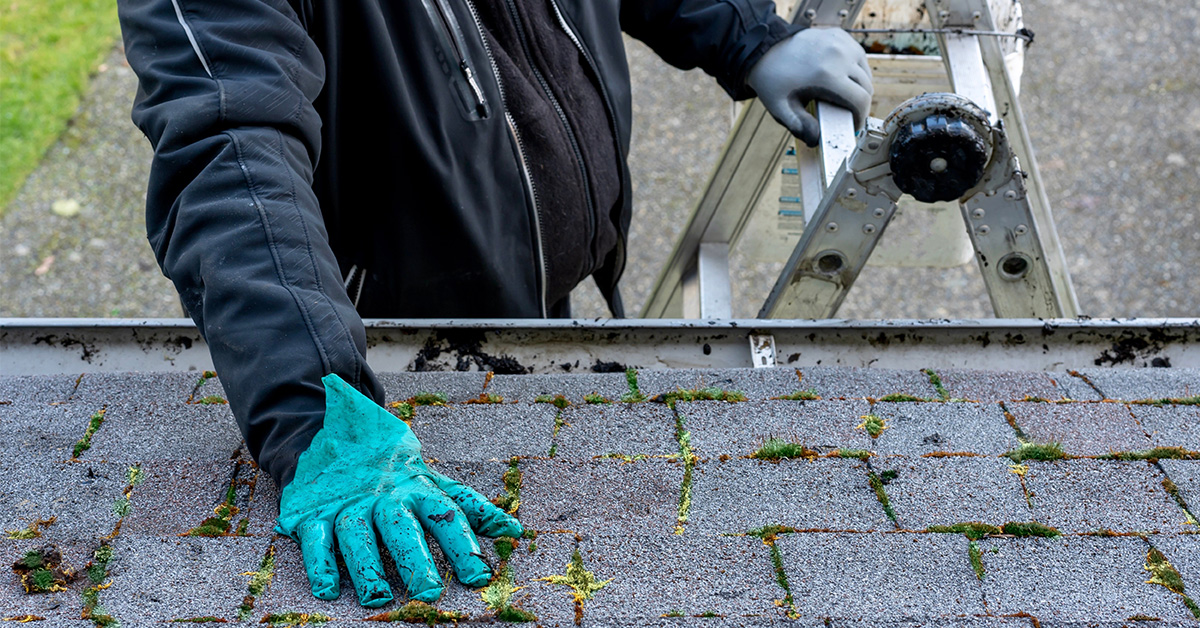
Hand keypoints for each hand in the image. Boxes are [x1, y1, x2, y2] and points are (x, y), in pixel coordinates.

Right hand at [275, 374, 521, 606]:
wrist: (334, 432)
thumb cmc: (394, 470)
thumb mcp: (433, 481)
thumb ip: (470, 507)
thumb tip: (515, 530)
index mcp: (418, 489)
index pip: (446, 516)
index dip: (463, 545)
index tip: (479, 576)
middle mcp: (384, 497)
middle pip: (401, 528)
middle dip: (415, 559)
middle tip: (428, 591)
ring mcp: (348, 505)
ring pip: (357, 535)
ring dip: (367, 567)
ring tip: (379, 598)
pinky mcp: (314, 512)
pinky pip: (315, 538)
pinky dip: (320, 563)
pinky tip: (328, 589)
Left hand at [747, 28, 872, 146]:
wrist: (764, 50)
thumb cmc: (773, 81)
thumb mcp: (781, 108)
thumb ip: (799, 126)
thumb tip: (816, 139)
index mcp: (827, 75)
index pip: (861, 100)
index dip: (860, 117)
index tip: (853, 125)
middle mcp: (839, 56)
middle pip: (866, 87)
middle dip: (860, 104)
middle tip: (847, 114)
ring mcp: (841, 43)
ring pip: (865, 72)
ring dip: (860, 87)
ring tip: (845, 97)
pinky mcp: (840, 35)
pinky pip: (858, 57)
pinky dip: (855, 69)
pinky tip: (842, 77)